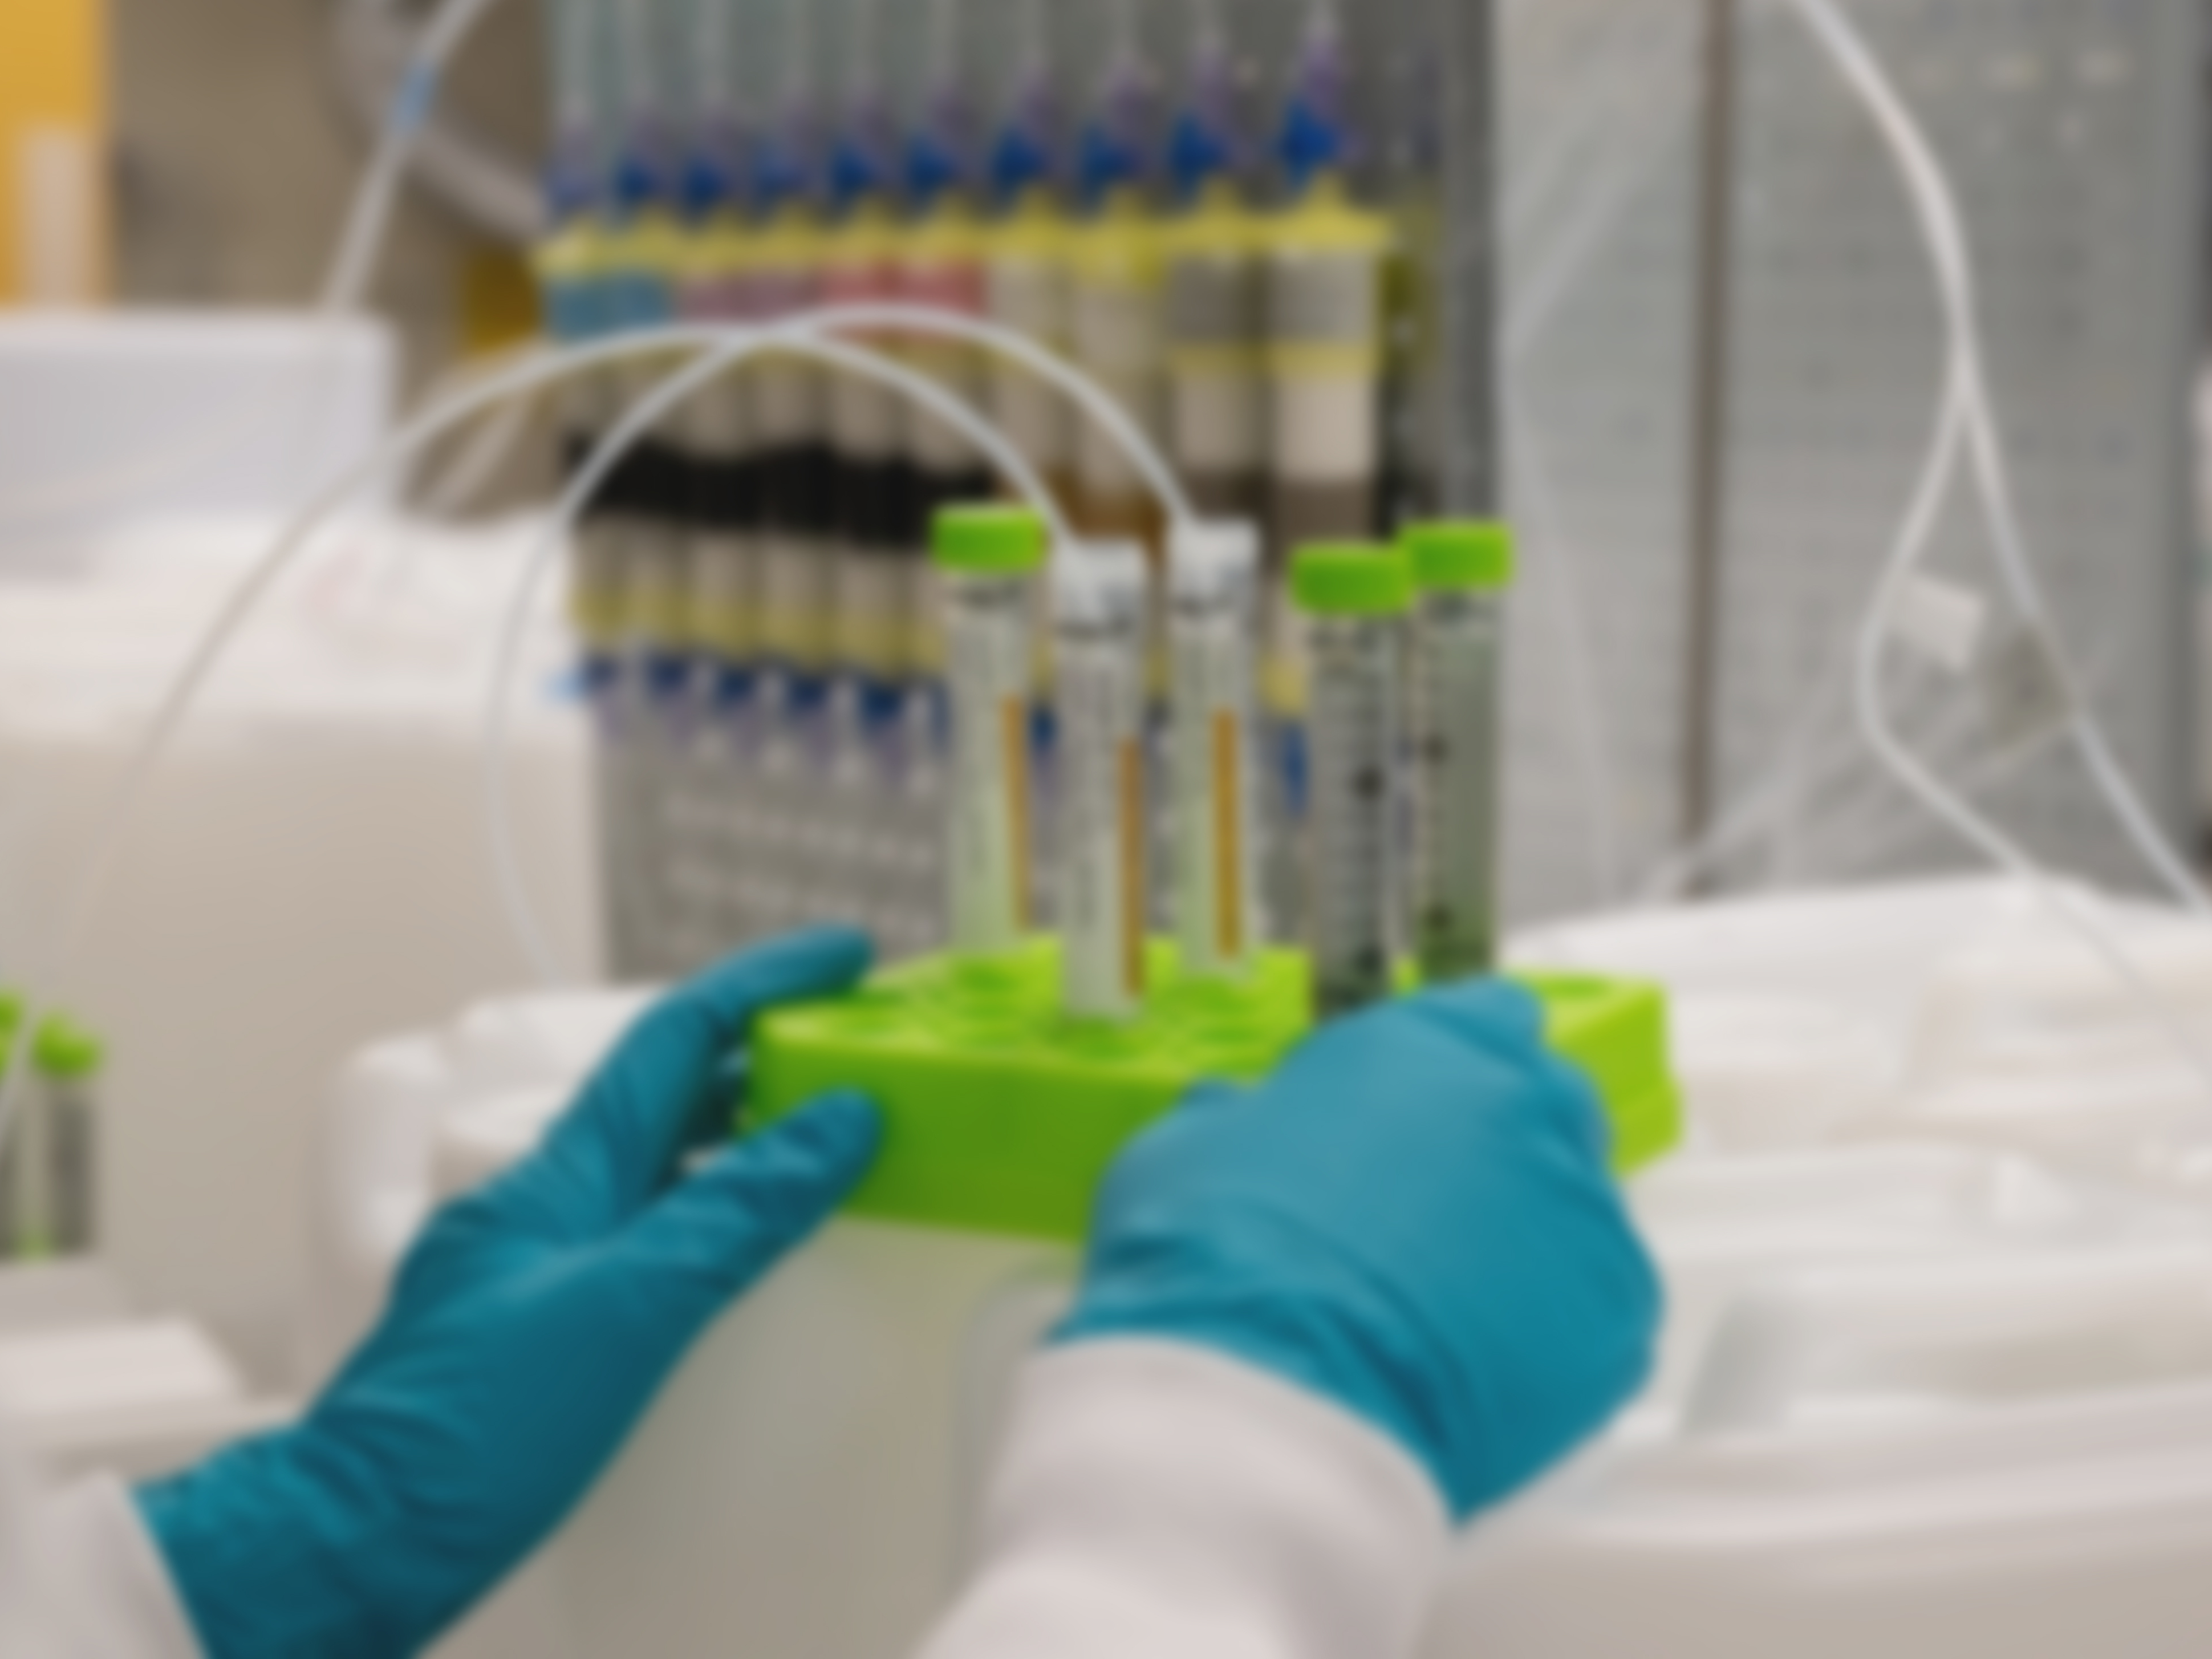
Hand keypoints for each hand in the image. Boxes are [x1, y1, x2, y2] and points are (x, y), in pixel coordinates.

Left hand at [138, 928, 883, 1658]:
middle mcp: (546, 1198)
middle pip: (667, 1094)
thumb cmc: (477, 1423)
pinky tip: (740, 1253)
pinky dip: (708, 1216)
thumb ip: (739, 1207)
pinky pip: (644, 1237)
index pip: (675, 1037)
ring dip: (739, 1134)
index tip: (847, 953)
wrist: (359, 1540)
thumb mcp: (632, 1302)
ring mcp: (536, 1263)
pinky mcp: (537, 1328)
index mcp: (563, 1170)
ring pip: (655, 1167)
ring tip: (823, 1135)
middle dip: (762, 1054)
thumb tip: (843, 1116)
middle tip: (853, 1048)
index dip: (764, 982)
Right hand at [1056, 979, 1660, 1519]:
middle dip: (1495, 1148)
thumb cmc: (1219, 1248)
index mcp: (1430, 1040)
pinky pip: (1597, 1308)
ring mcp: (1582, 1209)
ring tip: (1442, 1309)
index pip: (1485, 1016)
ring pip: (1572, 1211)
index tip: (1414, 1110)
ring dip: (1523, 1243)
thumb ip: (1236, 1119)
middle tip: (1421, 1216)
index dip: (1448, 1065)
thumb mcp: (1189, 1148)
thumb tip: (1230, 1120)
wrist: (1276, 1389)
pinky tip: (1479, 1366)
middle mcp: (1526, 1103)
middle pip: (1543, 1106)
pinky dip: (1552, 1331)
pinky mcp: (1617, 1313)